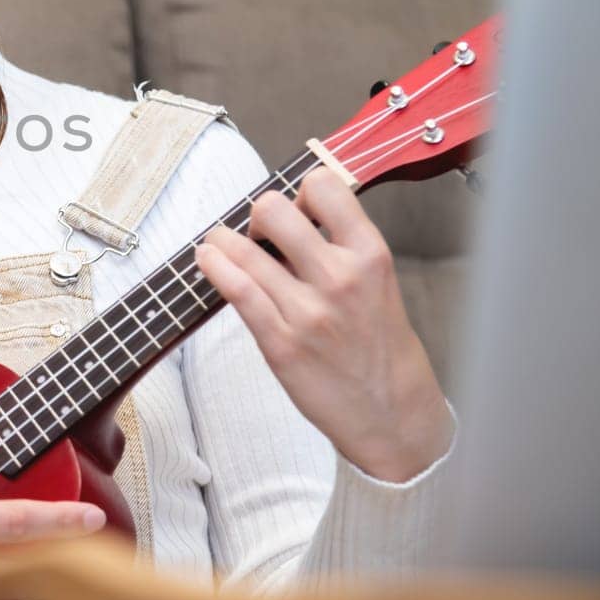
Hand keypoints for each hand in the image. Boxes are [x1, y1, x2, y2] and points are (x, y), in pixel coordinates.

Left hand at [194, 168, 453, 482]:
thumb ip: (334, 246)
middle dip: (258, 215)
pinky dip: (214, 267)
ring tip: (217, 244)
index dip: (300, 192)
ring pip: (244, 249)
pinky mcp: (281, 342)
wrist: (392, 413)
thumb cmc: (378, 343)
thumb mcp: (375, 281)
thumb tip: (286, 213)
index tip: (295, 210)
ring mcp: (309, 311)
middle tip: (258, 234)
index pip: (323, 186)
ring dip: (222, 241)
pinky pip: (237, 291)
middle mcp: (340, 276)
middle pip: (273, 209)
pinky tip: (207, 259)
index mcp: (369, 254)